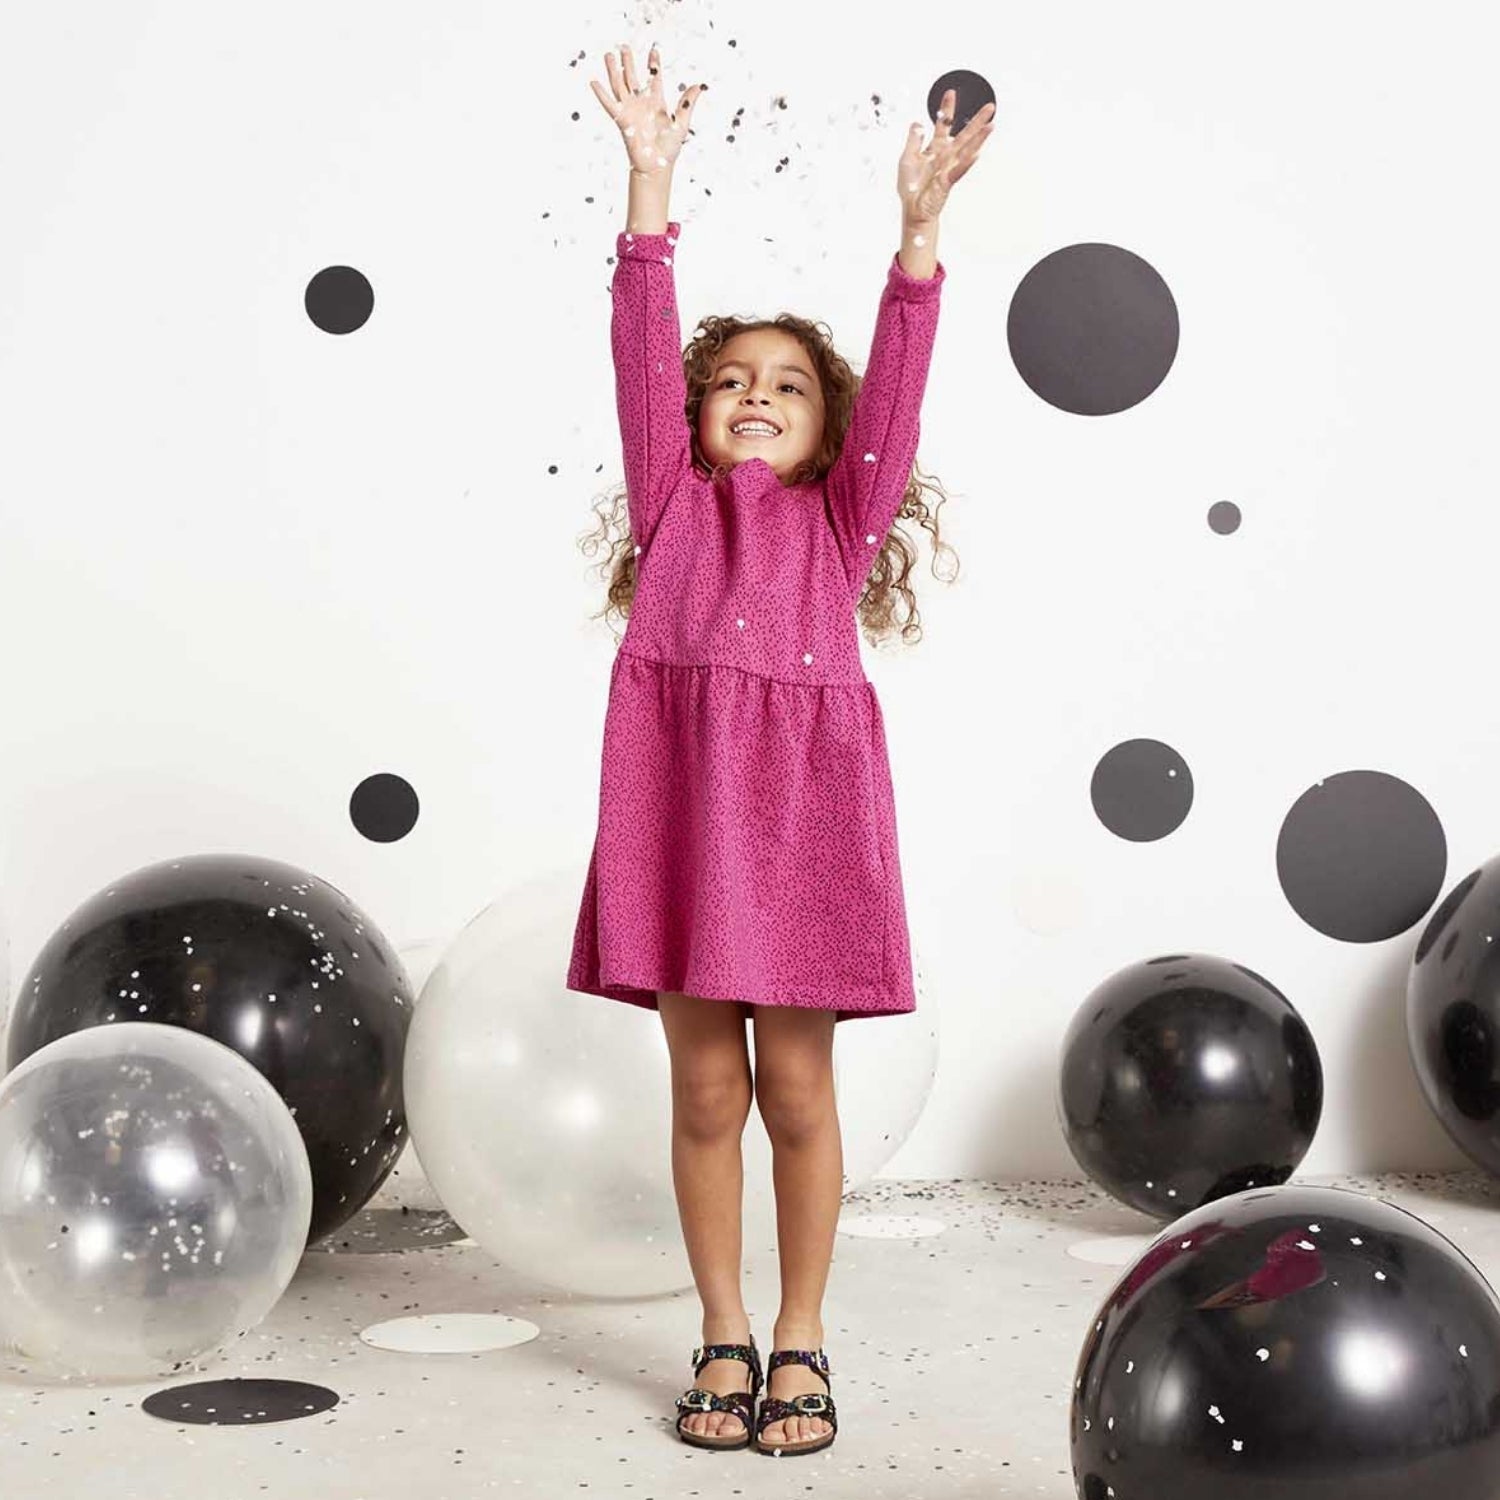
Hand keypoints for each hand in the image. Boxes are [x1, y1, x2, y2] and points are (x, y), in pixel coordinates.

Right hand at [590, 43, 705, 176]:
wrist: (657, 166)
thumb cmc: (669, 149)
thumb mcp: (681, 123)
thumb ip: (687, 104)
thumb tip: (698, 86)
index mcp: (656, 102)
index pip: (654, 78)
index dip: (653, 64)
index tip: (654, 50)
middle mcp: (641, 104)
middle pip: (633, 78)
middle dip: (628, 62)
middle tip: (624, 46)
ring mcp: (630, 110)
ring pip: (620, 86)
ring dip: (614, 71)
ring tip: (610, 55)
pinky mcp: (621, 120)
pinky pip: (609, 104)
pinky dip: (601, 94)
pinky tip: (594, 81)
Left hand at [898, 89, 996, 221]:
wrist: (913, 209)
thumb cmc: (911, 188)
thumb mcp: (907, 158)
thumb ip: (914, 140)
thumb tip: (917, 123)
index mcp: (935, 149)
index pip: (943, 125)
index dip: (947, 109)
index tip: (951, 93)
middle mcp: (944, 156)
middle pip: (963, 134)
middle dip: (976, 120)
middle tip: (989, 106)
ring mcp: (948, 168)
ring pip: (966, 149)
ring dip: (979, 138)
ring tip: (991, 126)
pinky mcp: (947, 181)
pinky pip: (958, 170)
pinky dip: (967, 162)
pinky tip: (977, 153)